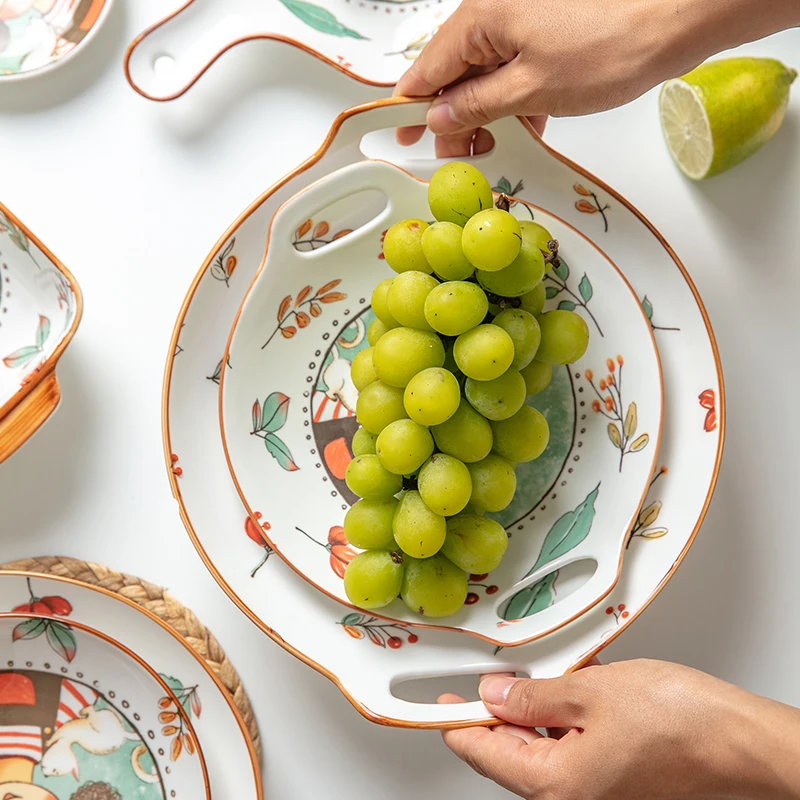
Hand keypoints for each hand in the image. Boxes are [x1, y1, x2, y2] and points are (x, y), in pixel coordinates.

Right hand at [394, 0, 799, 156]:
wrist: (677, 17)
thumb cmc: (607, 47)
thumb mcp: (529, 90)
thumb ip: (475, 105)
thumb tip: (439, 116)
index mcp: (480, 19)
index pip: (428, 68)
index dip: (414, 107)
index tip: (403, 137)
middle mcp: (495, 14)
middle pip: (455, 72)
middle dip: (453, 116)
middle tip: (457, 156)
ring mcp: (524, 21)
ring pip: (487, 74)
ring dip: (486, 113)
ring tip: (493, 149)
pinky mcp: (549, 32)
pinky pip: (516, 69)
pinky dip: (515, 99)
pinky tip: (525, 126)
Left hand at [440, 659, 799, 799]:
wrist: (741, 742)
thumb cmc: (682, 724)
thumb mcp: (590, 692)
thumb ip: (533, 695)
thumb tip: (495, 693)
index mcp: (555, 785)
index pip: (479, 751)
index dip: (453, 718)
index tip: (434, 698)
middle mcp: (571, 797)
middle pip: (506, 752)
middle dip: (494, 709)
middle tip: (490, 673)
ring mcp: (594, 790)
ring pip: (539, 746)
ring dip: (532, 708)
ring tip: (536, 671)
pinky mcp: (614, 777)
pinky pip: (569, 745)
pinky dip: (562, 715)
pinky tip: (571, 685)